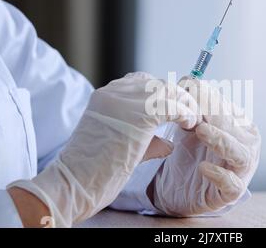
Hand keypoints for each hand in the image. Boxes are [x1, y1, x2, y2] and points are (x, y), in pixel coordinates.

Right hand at [8, 72, 200, 226]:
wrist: (74, 183)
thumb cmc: (95, 171)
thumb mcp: (120, 144)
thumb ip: (146, 138)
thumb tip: (169, 142)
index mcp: (106, 96)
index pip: (144, 82)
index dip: (164, 94)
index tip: (177, 110)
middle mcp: (114, 92)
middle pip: (159, 83)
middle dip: (179, 97)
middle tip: (190, 115)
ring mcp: (125, 101)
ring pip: (168, 91)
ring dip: (185, 105)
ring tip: (191, 121)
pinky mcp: (138, 116)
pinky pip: (172, 106)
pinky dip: (185, 114)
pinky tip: (188, 124)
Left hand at [151, 78, 260, 215]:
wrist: (182, 188)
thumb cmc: (192, 152)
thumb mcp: (191, 125)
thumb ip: (194, 107)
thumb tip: (189, 80)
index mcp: (242, 126)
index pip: (229, 108)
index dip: (210, 96)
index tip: (189, 85)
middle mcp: (248, 146)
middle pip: (236, 128)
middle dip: (215, 114)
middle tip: (192, 104)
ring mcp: (243, 170)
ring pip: (239, 154)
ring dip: (221, 140)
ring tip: (200, 131)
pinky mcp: (232, 193)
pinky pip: (231, 184)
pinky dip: (219, 175)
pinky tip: (203, 167)